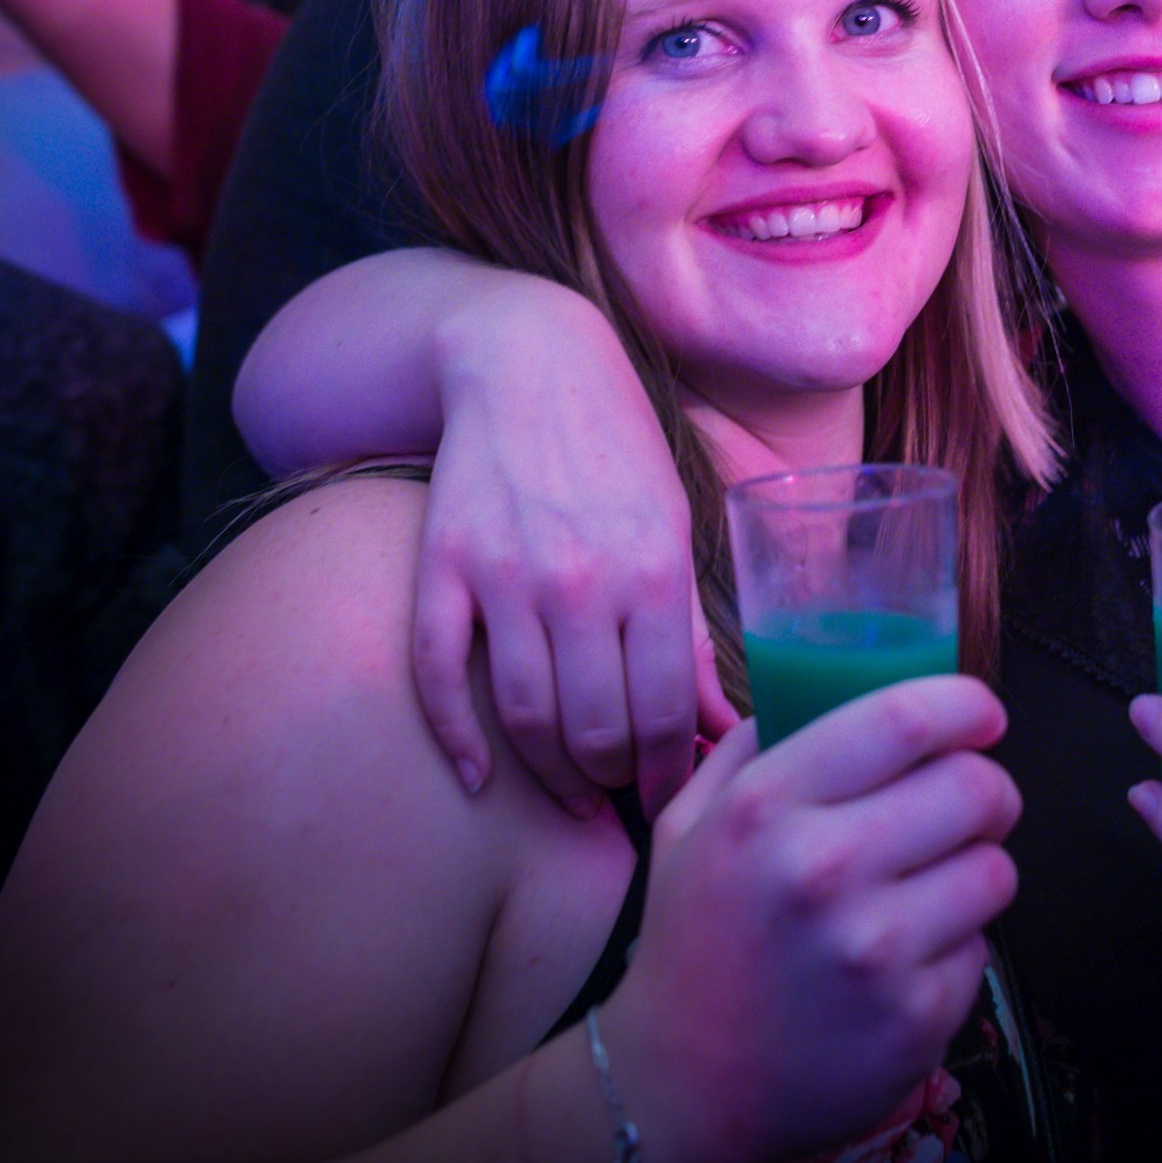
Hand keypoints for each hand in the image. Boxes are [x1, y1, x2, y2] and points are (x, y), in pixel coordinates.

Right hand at [415, 297, 732, 816]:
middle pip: (592, 729)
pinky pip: (440, 675)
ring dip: (548, 775)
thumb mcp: (677, 532)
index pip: (661, 714)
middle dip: (610, 782)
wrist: (530, 366)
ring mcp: (505, 575)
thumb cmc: (619, 453)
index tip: (666, 797)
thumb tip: (721, 730)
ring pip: (523, 717)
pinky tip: (478, 778)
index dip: (663, 774)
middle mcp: (580, 580)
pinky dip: (457, 739)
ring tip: (570, 793)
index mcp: (652, 572)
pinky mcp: (443, 567)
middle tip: (617, 796)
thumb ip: (691, 635)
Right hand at [600, 679, 1019, 1162]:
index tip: (980, 716)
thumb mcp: (688, 824)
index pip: (906, 717)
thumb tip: (823, 684)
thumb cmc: (691, 942)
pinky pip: (981, 950)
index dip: (967, 705)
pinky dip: (955, 949)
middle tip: (971, 804)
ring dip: (976, 870)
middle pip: (977, 789)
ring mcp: (875, 950)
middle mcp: (823, 870)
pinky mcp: (915, 1018)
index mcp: (767, 807)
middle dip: (989, 789)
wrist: (678, 1089)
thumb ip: (753, 744)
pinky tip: (902, 962)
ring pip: (996, 870)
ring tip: (928, 888)